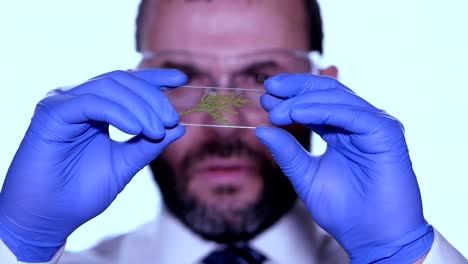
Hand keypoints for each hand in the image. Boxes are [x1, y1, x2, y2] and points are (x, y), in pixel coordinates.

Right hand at [0, 69, 186, 261]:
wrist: (50, 217)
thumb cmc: (82, 192)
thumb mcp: (126, 163)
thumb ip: (150, 144)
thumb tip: (179, 127)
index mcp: (96, 109)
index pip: (128, 83)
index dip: (154, 79)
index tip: (181, 80)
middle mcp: (79, 100)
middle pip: (122, 81)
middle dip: (152, 97)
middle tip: (171, 118)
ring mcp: (64, 103)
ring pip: (109, 87)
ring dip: (140, 107)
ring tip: (157, 129)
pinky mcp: (52, 112)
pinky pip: (91, 102)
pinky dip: (118, 112)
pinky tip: (136, 128)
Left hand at [255, 74, 433, 262]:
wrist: (373, 238)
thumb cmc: (344, 211)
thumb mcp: (306, 176)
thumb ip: (287, 152)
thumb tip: (261, 129)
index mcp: (341, 131)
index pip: (316, 101)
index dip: (291, 96)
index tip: (265, 97)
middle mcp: (358, 123)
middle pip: (326, 91)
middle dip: (295, 87)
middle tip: (269, 89)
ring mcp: (374, 125)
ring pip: (336, 98)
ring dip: (302, 100)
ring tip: (275, 109)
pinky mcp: (386, 133)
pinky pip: (351, 114)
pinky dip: (322, 110)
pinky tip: (297, 113)